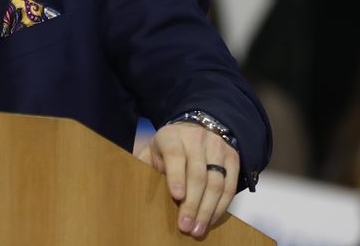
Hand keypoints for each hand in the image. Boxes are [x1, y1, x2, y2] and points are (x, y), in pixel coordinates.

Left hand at [136, 121, 238, 237]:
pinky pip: (230, 186)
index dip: (176, 175)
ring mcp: (217, 147)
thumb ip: (142, 164)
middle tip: (185, 225)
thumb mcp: (151, 150)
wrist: (194, 131)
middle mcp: (197, 138)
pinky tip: (211, 219)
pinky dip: (221, 206)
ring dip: (208, 209)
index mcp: (172, 136)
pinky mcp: (233, 158)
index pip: (175, 155)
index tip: (176, 196)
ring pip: (216, 182)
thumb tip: (126, 183)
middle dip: (192, 203)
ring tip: (198, 228)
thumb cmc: (167, 148)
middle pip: (198, 174)